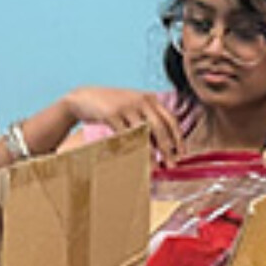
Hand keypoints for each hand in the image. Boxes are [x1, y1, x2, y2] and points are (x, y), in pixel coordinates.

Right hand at [57, 87, 183, 165]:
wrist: (84, 97)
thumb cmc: (111, 108)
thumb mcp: (132, 110)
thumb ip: (147, 124)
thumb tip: (162, 148)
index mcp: (150, 98)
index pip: (170, 118)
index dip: (178, 137)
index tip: (182, 153)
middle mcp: (140, 100)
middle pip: (160, 126)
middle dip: (167, 148)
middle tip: (171, 164)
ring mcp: (125, 106)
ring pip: (143, 133)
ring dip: (150, 152)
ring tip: (155, 167)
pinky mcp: (111, 113)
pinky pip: (125, 135)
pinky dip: (132, 148)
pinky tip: (135, 158)